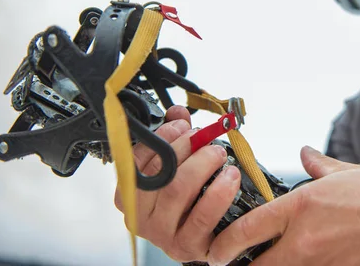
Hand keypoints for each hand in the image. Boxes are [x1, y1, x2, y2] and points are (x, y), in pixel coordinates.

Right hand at [114, 105, 241, 262]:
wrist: (208, 238)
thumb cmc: (187, 201)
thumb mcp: (175, 167)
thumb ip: (174, 138)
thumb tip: (178, 112)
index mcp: (129, 194)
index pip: (136, 158)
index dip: (163, 136)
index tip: (182, 124)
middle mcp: (140, 217)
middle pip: (160, 172)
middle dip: (186, 146)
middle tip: (205, 138)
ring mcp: (162, 234)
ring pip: (178, 189)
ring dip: (203, 163)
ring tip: (219, 154)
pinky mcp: (187, 246)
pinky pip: (202, 216)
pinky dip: (219, 191)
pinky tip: (230, 176)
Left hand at [207, 146, 359, 265]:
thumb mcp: (343, 173)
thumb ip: (316, 166)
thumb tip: (304, 153)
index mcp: (303, 207)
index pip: (248, 230)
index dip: (224, 244)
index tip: (217, 249)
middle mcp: (307, 239)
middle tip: (237, 263)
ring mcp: (324, 264)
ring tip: (271, 262)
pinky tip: (303, 263)